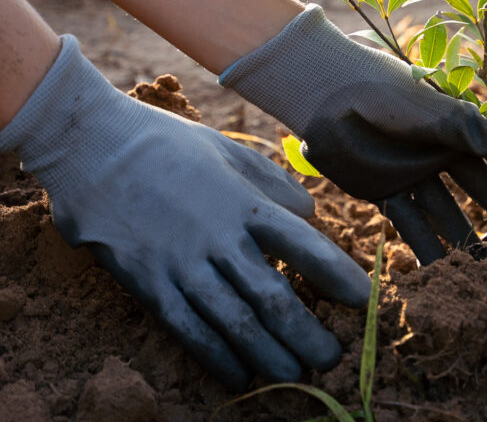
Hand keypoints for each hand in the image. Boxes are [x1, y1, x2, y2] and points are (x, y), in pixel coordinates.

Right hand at [0, 36, 369, 389]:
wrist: (91, 144)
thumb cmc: (166, 144)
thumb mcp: (227, 151)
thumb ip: (272, 183)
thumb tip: (310, 211)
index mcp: (244, 204)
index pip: (304, 245)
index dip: (336, 275)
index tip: (361, 299)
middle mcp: (218, 238)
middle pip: (273, 297)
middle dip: (307, 332)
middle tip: (332, 357)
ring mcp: (181, 264)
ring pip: (234, 321)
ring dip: (269, 353)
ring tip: (296, 374)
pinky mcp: (147, 282)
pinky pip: (188, 328)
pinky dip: (216, 356)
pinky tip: (240, 374)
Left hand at [223, 5, 486, 262]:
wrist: (324, 94)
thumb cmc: (387, 95)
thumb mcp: (439, 117)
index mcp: (461, 130)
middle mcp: (441, 153)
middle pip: (480, 192)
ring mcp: (413, 175)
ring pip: (446, 214)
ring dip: (465, 241)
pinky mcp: (383, 192)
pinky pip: (409, 224)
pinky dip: (424, 248)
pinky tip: (440, 277)